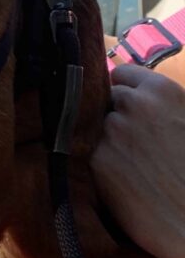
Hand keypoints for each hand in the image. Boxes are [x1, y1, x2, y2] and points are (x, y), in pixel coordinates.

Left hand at [91, 64, 184, 257]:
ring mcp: (111, 131)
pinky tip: (125, 182)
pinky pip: (92, 154)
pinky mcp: (97, 161)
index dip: (126, 92)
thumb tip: (139, 95)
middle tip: (132, 141)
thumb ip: (164, 106)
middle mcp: (131, 104)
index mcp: (160, 89)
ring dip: (107, 140)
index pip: (122, 74)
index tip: (130, 108)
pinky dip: (103, 165)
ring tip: (132, 166)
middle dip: (115, 114)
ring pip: (96, 127)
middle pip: (107, 100)